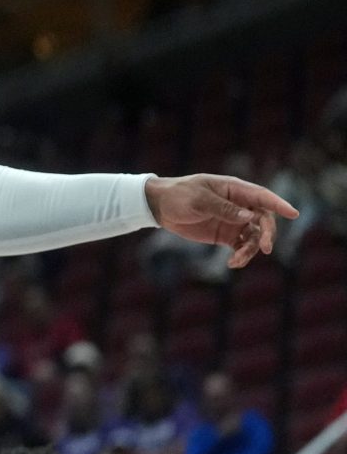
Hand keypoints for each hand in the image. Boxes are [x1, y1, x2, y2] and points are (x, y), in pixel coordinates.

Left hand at [145, 173, 297, 268]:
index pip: (262, 196)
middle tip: (266, 248)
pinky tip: (232, 264)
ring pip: (255, 236)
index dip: (279, 204)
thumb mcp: (198, 200)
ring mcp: (234, 221)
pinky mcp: (226, 235)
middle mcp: (240, 205)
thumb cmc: (178, 195)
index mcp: (235, 189)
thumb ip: (223, 208)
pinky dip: (241, 255)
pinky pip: (241, 246)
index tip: (294, 214)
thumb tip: (249, 217)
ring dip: (252, 249)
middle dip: (267, 234)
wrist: (159, 206)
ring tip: (238, 260)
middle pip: (264, 220)